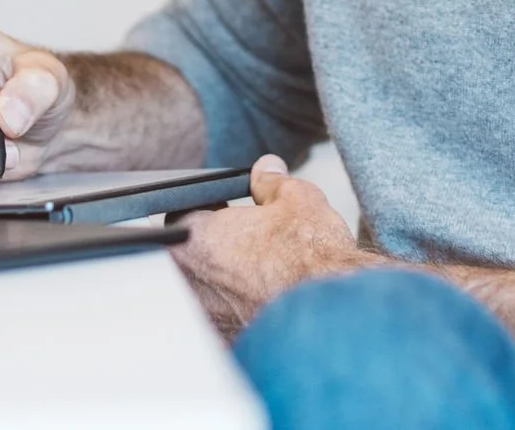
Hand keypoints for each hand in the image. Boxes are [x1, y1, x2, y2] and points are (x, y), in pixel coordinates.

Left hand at [171, 155, 368, 336]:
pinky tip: (267, 302)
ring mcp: (205, 318)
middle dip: (215, 246)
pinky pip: (225, 321)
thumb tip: (267, 169)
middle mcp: (188, 282)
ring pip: (207, 290)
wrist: (333, 313)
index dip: (208, 209)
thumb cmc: (310, 257)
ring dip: (226, 281)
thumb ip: (271, 180)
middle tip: (248, 242)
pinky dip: (241, 311)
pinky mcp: (227, 345)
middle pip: (191, 254)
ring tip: (260, 273)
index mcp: (192, 237)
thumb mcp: (295, 199)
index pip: (181, 213)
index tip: (229, 212)